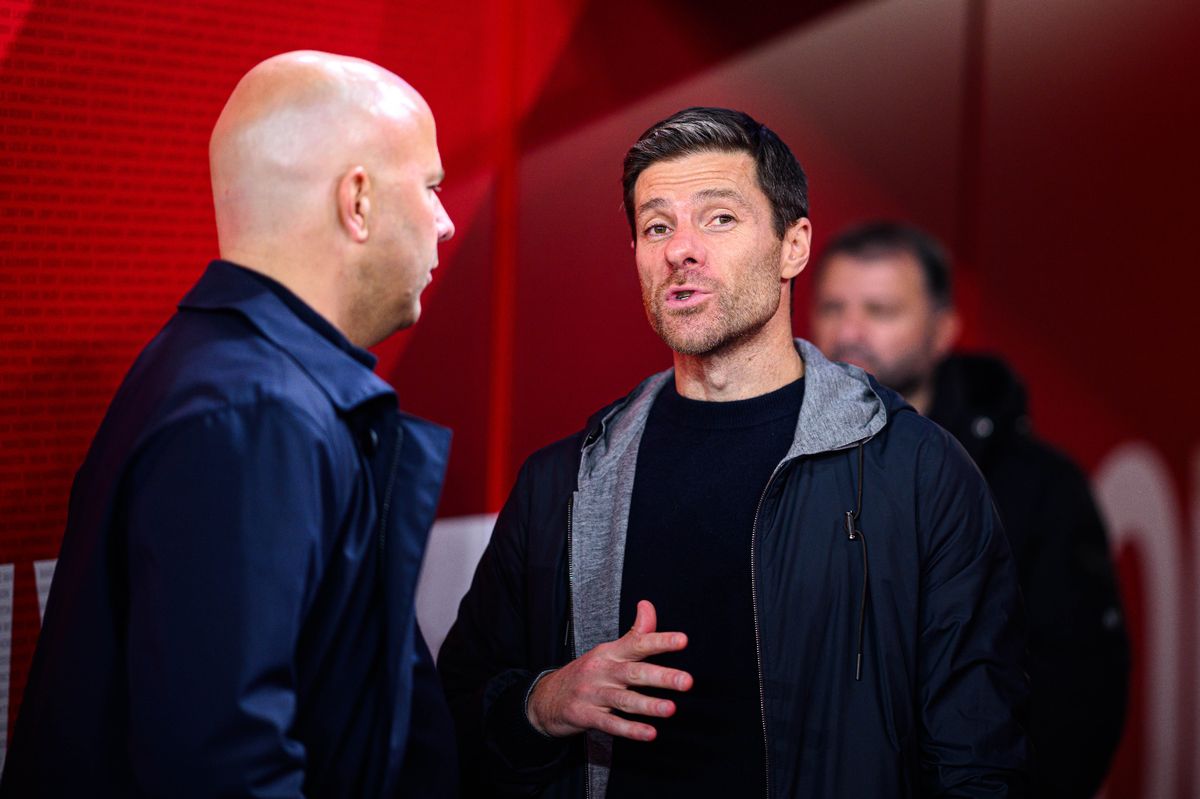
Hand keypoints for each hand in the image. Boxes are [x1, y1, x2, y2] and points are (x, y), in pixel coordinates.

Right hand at [526, 600, 691, 740]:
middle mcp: (602, 671)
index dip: (660, 640)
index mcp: (610, 653)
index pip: (637, 642)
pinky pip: (610, 724)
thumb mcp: (608, 651)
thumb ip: (634, 633)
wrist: (546, 697)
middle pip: (634, 672)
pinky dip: (629, 729)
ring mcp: (592, 694)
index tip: (682, 640)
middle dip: (661, 676)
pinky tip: (648, 733)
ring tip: (670, 709)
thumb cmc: (586, 672)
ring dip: (648, 705)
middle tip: (686, 681)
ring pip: (623, 700)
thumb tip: (648, 606)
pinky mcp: (585, 715)